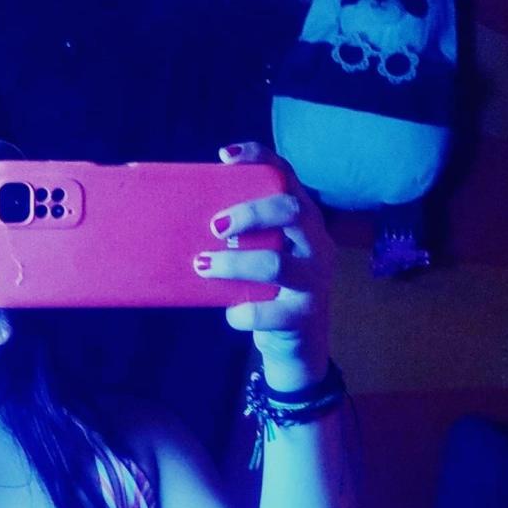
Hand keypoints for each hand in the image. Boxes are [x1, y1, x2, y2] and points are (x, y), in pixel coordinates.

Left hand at [196, 141, 333, 389]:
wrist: (297, 350)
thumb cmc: (271, 295)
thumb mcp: (262, 257)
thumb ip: (241, 237)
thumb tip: (190, 220)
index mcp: (304, 222)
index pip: (288, 178)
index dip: (260, 160)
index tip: (225, 157)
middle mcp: (317, 245)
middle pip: (291, 211)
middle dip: (250, 213)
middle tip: (215, 226)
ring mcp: (314, 282)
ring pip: (277, 264)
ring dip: (234, 263)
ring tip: (203, 266)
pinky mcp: (304, 317)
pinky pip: (269, 312)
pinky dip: (242, 313)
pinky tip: (231, 313)